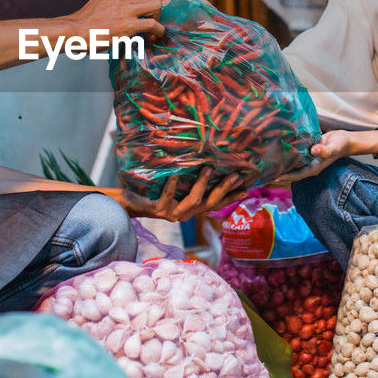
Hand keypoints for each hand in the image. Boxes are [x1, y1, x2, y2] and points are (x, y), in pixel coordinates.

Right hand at [67, 0, 163, 40]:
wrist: (71, 32)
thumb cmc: (82, 25)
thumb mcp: (98, 6)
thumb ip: (112, 6)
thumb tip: (123, 18)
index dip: (146, 5)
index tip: (144, 16)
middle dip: (154, 13)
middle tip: (150, 26)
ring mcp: (126, 10)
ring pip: (156, 7)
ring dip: (157, 21)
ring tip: (152, 33)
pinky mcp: (128, 25)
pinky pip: (153, 24)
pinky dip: (159, 30)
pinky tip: (155, 37)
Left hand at [118, 168, 247, 222]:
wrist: (130, 205)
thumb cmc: (154, 193)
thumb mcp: (175, 189)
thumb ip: (190, 183)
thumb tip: (208, 163)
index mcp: (191, 209)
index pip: (216, 204)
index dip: (231, 198)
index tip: (246, 189)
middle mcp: (185, 213)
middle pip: (210, 202)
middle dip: (224, 189)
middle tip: (235, 175)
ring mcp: (173, 213)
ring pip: (194, 200)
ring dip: (203, 184)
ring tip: (208, 168)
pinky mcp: (159, 210)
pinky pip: (167, 196)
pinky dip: (172, 185)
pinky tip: (174, 174)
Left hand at [268, 130, 358, 185]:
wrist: (345, 140)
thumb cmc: (340, 145)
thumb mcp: (334, 147)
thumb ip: (324, 151)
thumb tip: (313, 150)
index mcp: (313, 168)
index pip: (296, 175)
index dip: (285, 177)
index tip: (273, 178)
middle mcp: (309, 165)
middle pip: (291, 171)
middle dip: (279, 172)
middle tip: (264, 172)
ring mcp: (307, 159)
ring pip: (292, 163)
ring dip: (281, 163)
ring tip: (267, 162)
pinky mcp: (307, 151)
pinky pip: (295, 154)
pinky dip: (287, 153)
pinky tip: (278, 149)